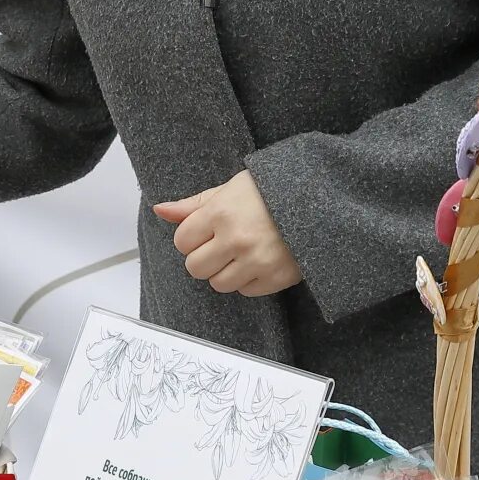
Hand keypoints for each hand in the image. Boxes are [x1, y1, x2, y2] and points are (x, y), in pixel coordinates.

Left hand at [154, 171, 302, 296]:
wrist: (319, 199)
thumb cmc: (270, 191)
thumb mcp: (230, 188)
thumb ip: (193, 204)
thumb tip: (160, 210)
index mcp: (221, 213)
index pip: (182, 241)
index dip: (191, 238)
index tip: (205, 232)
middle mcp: (236, 239)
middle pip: (195, 268)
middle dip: (204, 258)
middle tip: (221, 245)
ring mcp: (257, 260)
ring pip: (218, 283)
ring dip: (225, 271)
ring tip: (241, 253)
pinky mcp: (276, 277)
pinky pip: (246, 291)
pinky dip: (248, 280)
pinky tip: (259, 260)